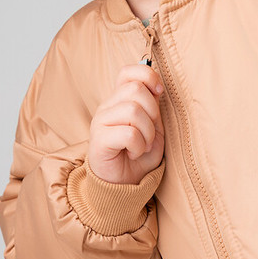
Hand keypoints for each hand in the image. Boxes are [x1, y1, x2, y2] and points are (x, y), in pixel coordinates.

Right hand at [88, 63, 164, 184]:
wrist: (124, 186)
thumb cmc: (139, 154)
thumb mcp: (153, 126)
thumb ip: (153, 105)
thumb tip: (155, 87)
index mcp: (119, 99)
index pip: (128, 72)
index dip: (147, 75)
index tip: (159, 92)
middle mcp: (107, 106)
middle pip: (135, 90)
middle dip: (153, 112)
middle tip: (150, 132)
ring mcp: (100, 121)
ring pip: (133, 110)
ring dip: (147, 132)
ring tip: (143, 144)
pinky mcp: (98, 140)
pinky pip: (129, 134)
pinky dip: (139, 146)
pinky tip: (134, 152)